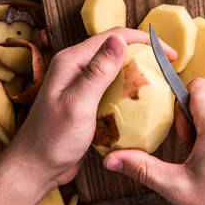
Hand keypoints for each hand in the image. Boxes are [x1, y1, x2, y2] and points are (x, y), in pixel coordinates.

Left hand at [6, 28, 176, 189]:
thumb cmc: (52, 139)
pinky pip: (112, 88)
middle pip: (115, 49)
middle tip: (168, 68)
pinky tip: (142, 103)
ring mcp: (80, 84)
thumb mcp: (78, 104)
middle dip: (143, 53)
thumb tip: (119, 39)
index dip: (143, 39)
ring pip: (115, 69)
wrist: (36, 167)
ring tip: (160, 83)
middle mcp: (75, 67)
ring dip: (137, 72)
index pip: (113, 37)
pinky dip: (128, 90)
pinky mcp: (86, 101)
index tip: (168, 53)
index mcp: (71, 60)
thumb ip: (97, 71)